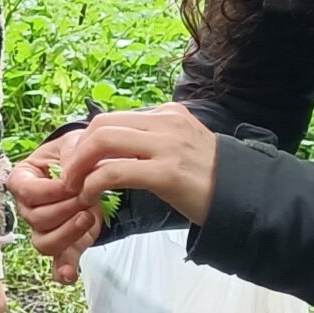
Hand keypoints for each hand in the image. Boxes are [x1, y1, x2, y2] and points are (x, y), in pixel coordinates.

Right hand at [11, 128, 102, 285]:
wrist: (93, 167)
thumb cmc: (77, 153)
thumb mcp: (75, 143)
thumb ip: (73, 153)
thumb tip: (73, 174)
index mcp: (22, 180)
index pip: (27, 192)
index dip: (52, 191)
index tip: (74, 182)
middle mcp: (27, 208)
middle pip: (36, 219)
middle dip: (66, 209)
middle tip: (88, 196)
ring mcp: (42, 229)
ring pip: (45, 242)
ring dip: (69, 231)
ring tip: (89, 215)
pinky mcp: (64, 244)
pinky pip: (57, 263)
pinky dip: (63, 270)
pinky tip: (70, 274)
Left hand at [67, 104, 219, 227]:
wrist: (246, 197)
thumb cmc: (208, 179)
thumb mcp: (179, 148)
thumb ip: (149, 142)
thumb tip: (110, 150)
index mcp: (167, 114)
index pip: (112, 118)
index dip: (84, 141)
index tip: (74, 163)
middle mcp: (166, 123)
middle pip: (101, 125)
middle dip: (76, 151)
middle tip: (68, 176)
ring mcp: (167, 146)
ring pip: (103, 142)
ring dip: (79, 166)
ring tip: (74, 188)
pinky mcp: (167, 173)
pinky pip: (114, 172)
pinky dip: (93, 184)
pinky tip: (90, 198)